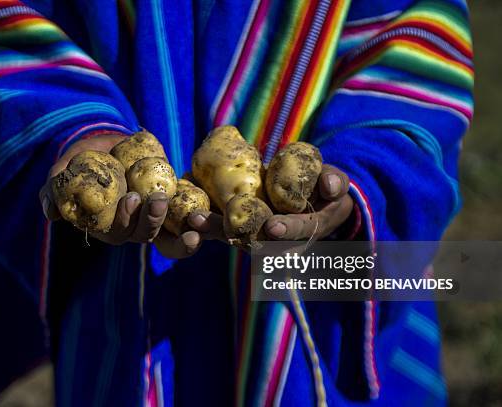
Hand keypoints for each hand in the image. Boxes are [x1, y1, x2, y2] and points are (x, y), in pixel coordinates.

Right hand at [39, 135, 200, 251]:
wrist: (108, 145)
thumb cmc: (81, 163)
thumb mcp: (62, 174)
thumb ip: (54, 191)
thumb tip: (51, 213)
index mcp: (112, 226)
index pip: (121, 233)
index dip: (128, 220)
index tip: (131, 198)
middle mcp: (136, 227)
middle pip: (150, 235)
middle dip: (156, 221)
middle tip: (159, 201)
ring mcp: (158, 217)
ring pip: (174, 234)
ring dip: (186, 233)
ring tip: (196, 219)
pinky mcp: (176, 202)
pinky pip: (191, 217)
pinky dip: (202, 221)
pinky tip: (211, 215)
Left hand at [187, 165, 353, 242]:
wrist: (312, 199)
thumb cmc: (326, 191)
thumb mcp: (336, 184)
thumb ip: (335, 182)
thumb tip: (332, 185)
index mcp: (306, 231)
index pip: (296, 232)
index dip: (286, 230)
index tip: (274, 227)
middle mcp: (279, 241)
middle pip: (256, 241)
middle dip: (234, 234)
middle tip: (214, 224)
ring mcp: (258, 236)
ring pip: (234, 236)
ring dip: (212, 230)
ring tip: (193, 220)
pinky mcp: (242, 228)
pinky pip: (222, 227)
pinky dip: (206, 223)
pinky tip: (188, 214)